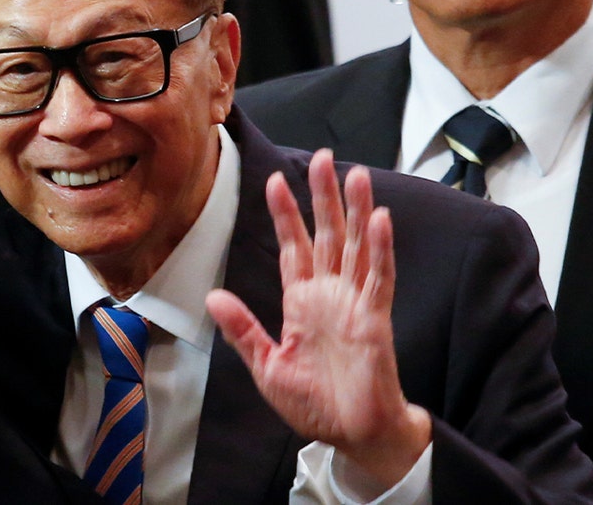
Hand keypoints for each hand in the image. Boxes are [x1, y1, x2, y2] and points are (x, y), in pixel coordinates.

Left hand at [206, 150, 430, 487]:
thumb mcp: (266, 365)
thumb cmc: (314, 403)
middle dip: (324, 197)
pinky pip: (378, 278)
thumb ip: (243, 329)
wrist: (351, 435)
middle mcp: (330, 295)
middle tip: (325, 157)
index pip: (294, 248)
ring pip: (357, 246)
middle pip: (329, 234)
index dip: (286, 215)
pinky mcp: (375, 320)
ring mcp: (355, 303)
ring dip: (356, 210)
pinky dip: (380, 249)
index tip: (275, 181)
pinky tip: (378, 219)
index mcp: (302, 302)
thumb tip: (212, 296)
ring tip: (355, 174)